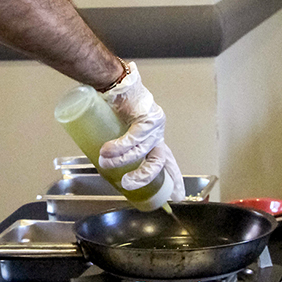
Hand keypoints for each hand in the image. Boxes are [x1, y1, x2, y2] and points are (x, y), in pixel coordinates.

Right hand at [98, 62, 184, 199]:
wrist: (115, 82)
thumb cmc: (115, 106)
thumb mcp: (119, 132)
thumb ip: (118, 150)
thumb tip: (103, 167)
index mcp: (155, 139)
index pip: (169, 164)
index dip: (175, 182)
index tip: (178, 199)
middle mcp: (158, 133)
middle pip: (159, 161)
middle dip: (144, 177)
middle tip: (128, 185)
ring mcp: (154, 124)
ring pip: (142, 150)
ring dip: (122, 160)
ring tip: (105, 162)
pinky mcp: (146, 115)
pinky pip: (133, 136)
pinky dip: (119, 146)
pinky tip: (108, 151)